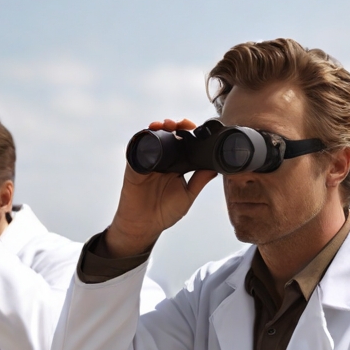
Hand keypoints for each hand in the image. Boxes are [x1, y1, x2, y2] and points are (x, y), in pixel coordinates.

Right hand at [105, 118, 216, 256]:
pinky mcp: (134, 164)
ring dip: (160, 127)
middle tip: (182, 124)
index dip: (190, 134)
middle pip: (169, 136)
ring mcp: (148, 161)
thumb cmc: (164, 213)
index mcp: (176, 166)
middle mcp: (163, 160)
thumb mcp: (187, 195)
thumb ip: (200, 180)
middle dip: (176, 125)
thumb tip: (216, 167)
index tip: (196, 129)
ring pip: (154, 137)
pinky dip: (143, 136)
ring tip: (167, 125)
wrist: (143, 225)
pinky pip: (137, 146)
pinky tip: (151, 132)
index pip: (184, 144)